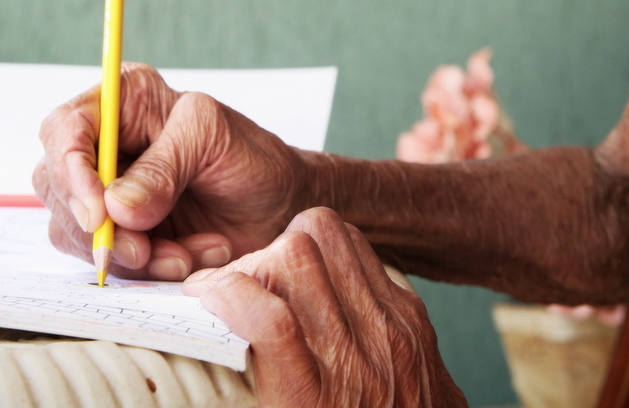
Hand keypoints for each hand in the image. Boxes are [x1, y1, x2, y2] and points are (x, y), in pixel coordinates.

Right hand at [33, 63, 309, 279]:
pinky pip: (105, 260)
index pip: (65, 128)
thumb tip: (115, 208)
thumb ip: (165, 167)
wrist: (282, 210)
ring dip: (131, 255)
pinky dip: (146, 270)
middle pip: (57, 185)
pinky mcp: (117, 233)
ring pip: (75, 231)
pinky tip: (190, 258)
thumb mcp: (216, 141)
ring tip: (189, 253)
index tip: (100, 215)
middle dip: (98, 227)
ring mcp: (106, 192)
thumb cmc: (253, 160)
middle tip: (144, 250)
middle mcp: (104, 144)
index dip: (70, 171)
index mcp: (123, 100)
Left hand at [184, 207, 466, 407]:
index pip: (344, 241)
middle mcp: (385, 333)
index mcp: (405, 327)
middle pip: (314, 237)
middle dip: (270, 250)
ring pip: (290, 261)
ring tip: (219, 300)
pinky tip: (206, 300)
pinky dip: (230, 297)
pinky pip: (267, 316)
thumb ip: (393, 349)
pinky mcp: (307, 396)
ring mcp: (351, 363)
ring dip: (246, 271)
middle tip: (241, 289)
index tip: (270, 274)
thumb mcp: (421, 390)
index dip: (297, 245)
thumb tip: (368, 322)